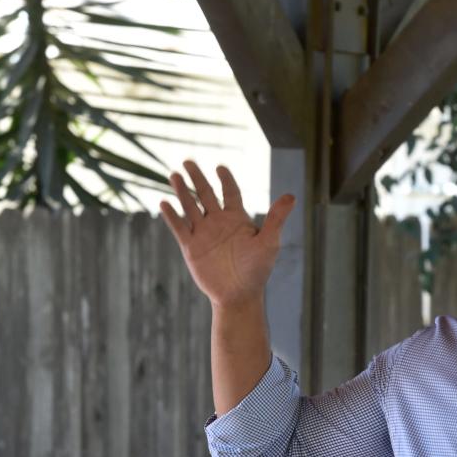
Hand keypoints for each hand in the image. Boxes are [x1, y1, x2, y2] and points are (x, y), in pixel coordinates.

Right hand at [159, 160, 295, 308]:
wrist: (239, 295)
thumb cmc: (257, 270)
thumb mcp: (270, 242)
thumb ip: (276, 218)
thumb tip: (291, 196)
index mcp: (238, 219)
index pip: (230, 192)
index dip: (225, 179)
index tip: (220, 167)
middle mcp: (219, 223)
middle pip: (206, 194)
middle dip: (197, 178)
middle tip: (188, 161)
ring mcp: (204, 234)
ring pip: (190, 207)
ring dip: (182, 191)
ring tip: (174, 175)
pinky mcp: (191, 247)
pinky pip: (180, 228)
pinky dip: (172, 216)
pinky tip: (165, 203)